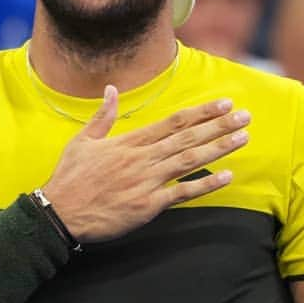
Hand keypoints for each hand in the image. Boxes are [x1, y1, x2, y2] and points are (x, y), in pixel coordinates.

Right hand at [42, 91, 249, 242]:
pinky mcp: (148, 206)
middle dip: (219, 125)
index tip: (223, 104)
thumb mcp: (82, 140)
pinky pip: (182, 193)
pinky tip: (227, 175)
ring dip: (219, 148)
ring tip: (242, 137)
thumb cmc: (70, 177)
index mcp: (129, 142)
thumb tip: (111, 89)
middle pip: (188, 138)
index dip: (201, 112)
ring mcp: (147, 182)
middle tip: (244, 116)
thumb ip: (102, 116)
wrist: (59, 213)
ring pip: (190, 161)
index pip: (173, 122)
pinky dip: (206, 185)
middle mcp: (142, 158)